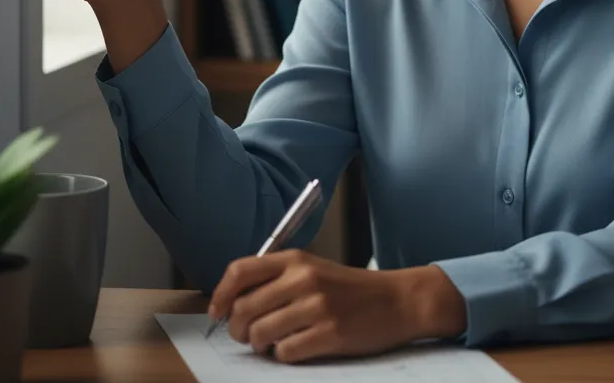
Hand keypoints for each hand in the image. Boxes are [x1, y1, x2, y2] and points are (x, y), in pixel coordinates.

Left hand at [207, 250, 465, 363]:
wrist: (396, 300)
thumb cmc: (349, 288)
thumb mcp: (312, 269)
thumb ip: (277, 278)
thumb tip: (232, 302)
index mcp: (296, 259)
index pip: (240, 271)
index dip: (220, 295)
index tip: (217, 312)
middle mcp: (303, 278)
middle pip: (244, 309)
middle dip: (238, 329)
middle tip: (248, 336)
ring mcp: (317, 306)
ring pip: (260, 334)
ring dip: (261, 345)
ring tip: (274, 342)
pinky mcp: (329, 334)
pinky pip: (285, 353)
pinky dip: (284, 355)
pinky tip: (297, 347)